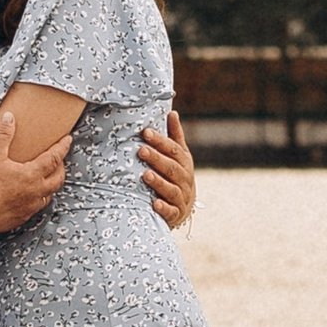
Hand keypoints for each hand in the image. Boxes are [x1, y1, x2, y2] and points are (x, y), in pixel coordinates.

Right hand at [0, 110, 66, 237]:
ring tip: (46, 176)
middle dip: (61, 167)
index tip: (68, 140)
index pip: (54, 158)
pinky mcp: (22, 218)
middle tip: (58, 159)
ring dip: (51, 184)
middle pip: (58, 179)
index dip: (63, 147)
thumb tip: (9, 118)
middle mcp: (35, 192)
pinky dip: (38, 198)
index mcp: (31, 175)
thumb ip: (3, 135)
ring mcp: (30, 207)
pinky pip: (36, 207)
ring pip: (49, 194)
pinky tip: (30, 194)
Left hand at [141, 108, 196, 230]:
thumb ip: (175, 136)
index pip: (174, 150)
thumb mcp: (179, 156)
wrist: (184, 208)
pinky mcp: (176, 214)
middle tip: (141, 150)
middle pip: (172, 168)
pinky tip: (154, 203)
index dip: (160, 141)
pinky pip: (171, 211)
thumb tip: (172, 111)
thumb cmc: (176, 176)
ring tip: (145, 175)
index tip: (145, 132)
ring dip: (159, 182)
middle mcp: (185, 179)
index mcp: (184, 163)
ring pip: (171, 189)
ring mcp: (181, 197)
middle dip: (157, 159)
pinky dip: (163, 208)